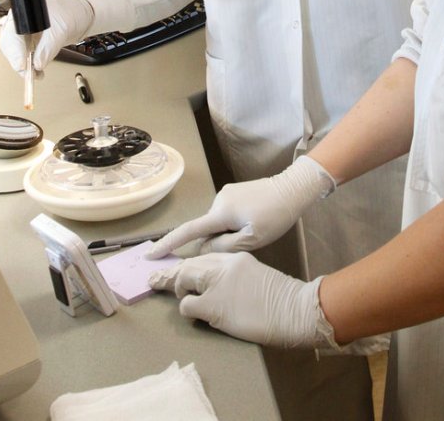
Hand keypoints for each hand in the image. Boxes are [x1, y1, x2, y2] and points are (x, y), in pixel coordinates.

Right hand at [0, 0, 93, 72]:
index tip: (21, 65)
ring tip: (35, 74)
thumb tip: (37, 64)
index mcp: (24, 12)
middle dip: (17, 61)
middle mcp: (21, 22)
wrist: (81, 16)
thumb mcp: (61, 30)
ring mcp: (25, 33)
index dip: (14, 50)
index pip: (11, 33)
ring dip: (24, 66)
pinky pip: (25, 57)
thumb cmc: (72, 12)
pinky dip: (30, 67)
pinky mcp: (31, 43)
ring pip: (15, 53)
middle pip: (9, 45)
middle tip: (28, 73)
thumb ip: (49, 47)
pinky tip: (37, 72)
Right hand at [146, 156, 335, 258]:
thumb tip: (202, 249)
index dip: (168, 244)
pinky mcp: (233, 191)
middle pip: (207, 229)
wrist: (292, 189)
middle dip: (218, 240)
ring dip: (228, 231)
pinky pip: (226, 214)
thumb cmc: (275, 216)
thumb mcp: (251, 239)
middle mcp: (218, 200)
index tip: (150, 254)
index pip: (188, 231)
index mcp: (220, 212)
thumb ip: (223, 247)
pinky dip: (232, 223)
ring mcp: (225, 193)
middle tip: (248, 239)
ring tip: (256, 229)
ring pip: (218, 223)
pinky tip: (253, 221)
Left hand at [151, 251, 329, 349]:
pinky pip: (187, 305)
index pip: (204, 254)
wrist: (295, 309)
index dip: (188, 263)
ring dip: (178, 289)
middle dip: (173, 274)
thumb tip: (217, 287)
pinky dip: (186, 309)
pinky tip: (195, 314)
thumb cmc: (282, 298)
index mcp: (236, 256)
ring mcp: (218, 283)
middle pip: (190, 263)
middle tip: (156, 281)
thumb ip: (236, 275)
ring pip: (184, 277)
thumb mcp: (257, 276)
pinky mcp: (215, 305)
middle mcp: (225, 264)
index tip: (175, 268)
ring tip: (181, 297)